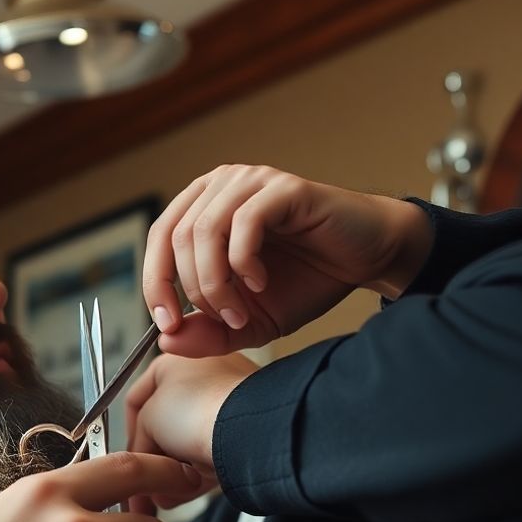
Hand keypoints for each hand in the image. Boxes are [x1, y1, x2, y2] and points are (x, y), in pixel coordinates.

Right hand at [124, 353, 256, 505]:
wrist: (245, 430)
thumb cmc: (199, 409)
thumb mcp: (148, 419)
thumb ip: (137, 441)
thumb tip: (141, 463)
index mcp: (176, 360)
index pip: (136, 400)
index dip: (127, 434)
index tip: (125, 457)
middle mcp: (203, 376)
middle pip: (163, 428)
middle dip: (152, 460)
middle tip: (143, 484)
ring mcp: (226, 403)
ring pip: (187, 446)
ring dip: (171, 472)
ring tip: (164, 494)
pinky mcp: (243, 431)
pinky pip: (212, 456)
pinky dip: (197, 475)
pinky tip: (185, 492)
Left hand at [143, 165, 431, 356]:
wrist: (366, 260)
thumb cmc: (306, 281)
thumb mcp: (250, 321)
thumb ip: (209, 332)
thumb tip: (166, 340)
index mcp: (203, 207)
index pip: (158, 239)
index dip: (154, 284)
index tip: (167, 325)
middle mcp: (221, 185)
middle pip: (176, 237)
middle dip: (193, 291)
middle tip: (225, 321)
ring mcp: (252, 181)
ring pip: (204, 230)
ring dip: (216, 282)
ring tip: (242, 309)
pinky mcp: (283, 187)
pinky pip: (244, 222)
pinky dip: (244, 262)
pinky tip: (261, 282)